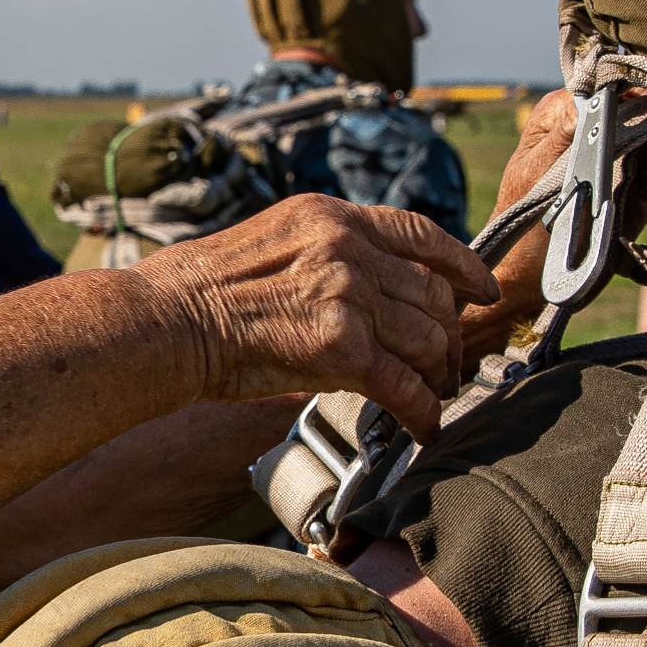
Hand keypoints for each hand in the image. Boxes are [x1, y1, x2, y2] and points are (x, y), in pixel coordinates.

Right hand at [133, 197, 497, 439]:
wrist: (164, 321)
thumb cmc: (194, 290)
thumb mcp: (268, 242)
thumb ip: (319, 255)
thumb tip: (353, 288)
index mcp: (330, 217)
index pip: (420, 233)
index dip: (462, 264)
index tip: (481, 287)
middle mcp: (347, 248)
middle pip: (431, 292)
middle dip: (450, 334)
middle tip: (449, 364)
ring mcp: (347, 296)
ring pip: (427, 338)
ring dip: (440, 374)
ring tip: (435, 396)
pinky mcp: (341, 349)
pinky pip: (404, 385)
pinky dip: (422, 411)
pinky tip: (423, 429)